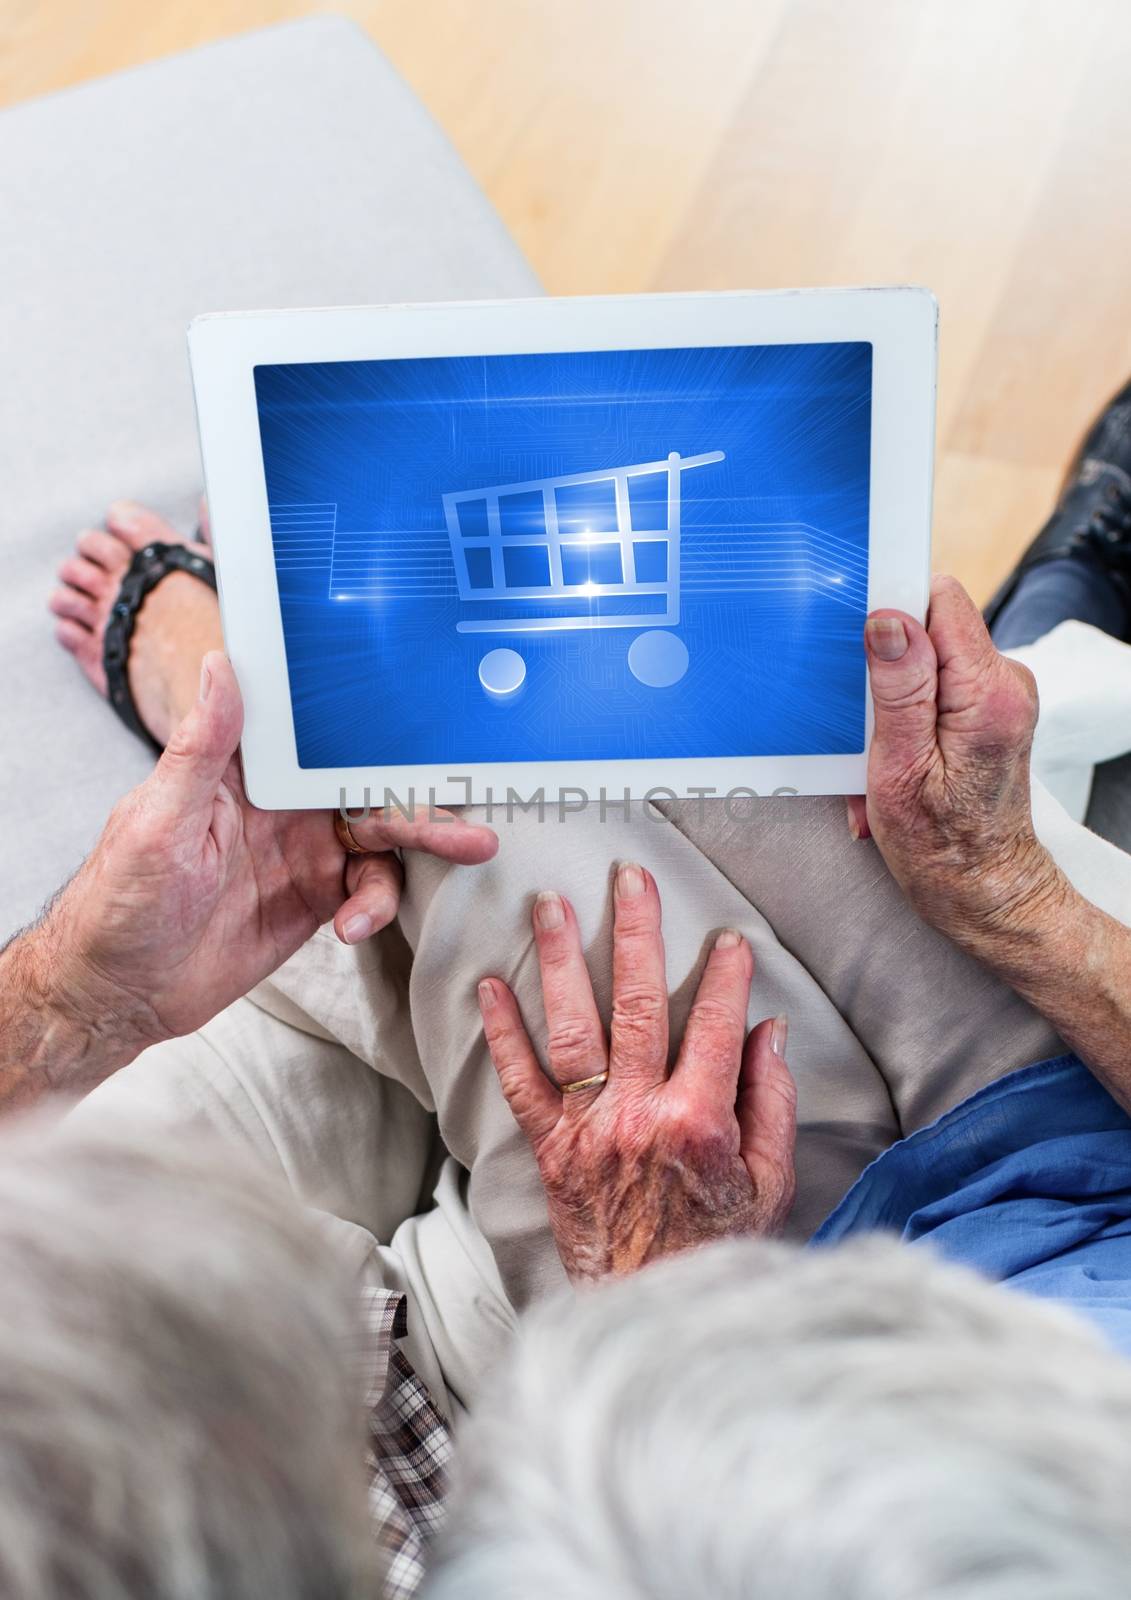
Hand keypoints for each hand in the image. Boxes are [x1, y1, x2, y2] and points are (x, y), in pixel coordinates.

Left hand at [33, 652, 496, 1057]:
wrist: (121, 994)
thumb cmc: (117, 900)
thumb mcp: (157, 819)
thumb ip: (201, 748)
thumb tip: (221, 665)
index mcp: (243, 770)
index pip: (314, 730)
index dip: (366, 718)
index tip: (421, 711)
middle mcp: (280, 805)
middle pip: (365, 785)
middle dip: (421, 794)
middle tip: (471, 808)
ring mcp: (300, 853)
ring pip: (381, 837)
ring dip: (422, 846)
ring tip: (464, 854)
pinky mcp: (311, 901)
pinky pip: (367, 891)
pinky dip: (374, 905)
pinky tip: (355, 925)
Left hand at [477, 863, 795, 1282]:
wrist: (648, 1311)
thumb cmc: (715, 1248)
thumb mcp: (768, 1182)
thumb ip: (769, 1103)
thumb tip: (768, 1033)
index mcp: (699, 1120)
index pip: (715, 1024)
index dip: (727, 976)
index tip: (729, 939)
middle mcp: (639, 1113)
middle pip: (639, 1003)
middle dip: (636, 932)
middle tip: (630, 877)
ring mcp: (589, 1128)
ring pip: (574, 1026)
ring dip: (562, 960)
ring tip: (551, 906)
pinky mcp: (551, 1148)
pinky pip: (521, 1082)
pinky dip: (503, 1033)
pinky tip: (491, 986)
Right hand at [847, 575, 1065, 943]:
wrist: (981, 889)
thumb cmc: (941, 847)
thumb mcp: (900, 770)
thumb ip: (898, 689)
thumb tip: (889, 622)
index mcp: (988, 692)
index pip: (939, 599)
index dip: (891, 613)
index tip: (861, 648)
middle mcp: (1005, 684)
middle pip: (928, 627)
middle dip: (882, 671)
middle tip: (870, 730)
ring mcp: (998, 695)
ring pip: (924, 658)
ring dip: (889, 703)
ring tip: (883, 756)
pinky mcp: (986, 708)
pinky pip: (933, 685)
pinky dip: (904, 717)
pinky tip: (897, 758)